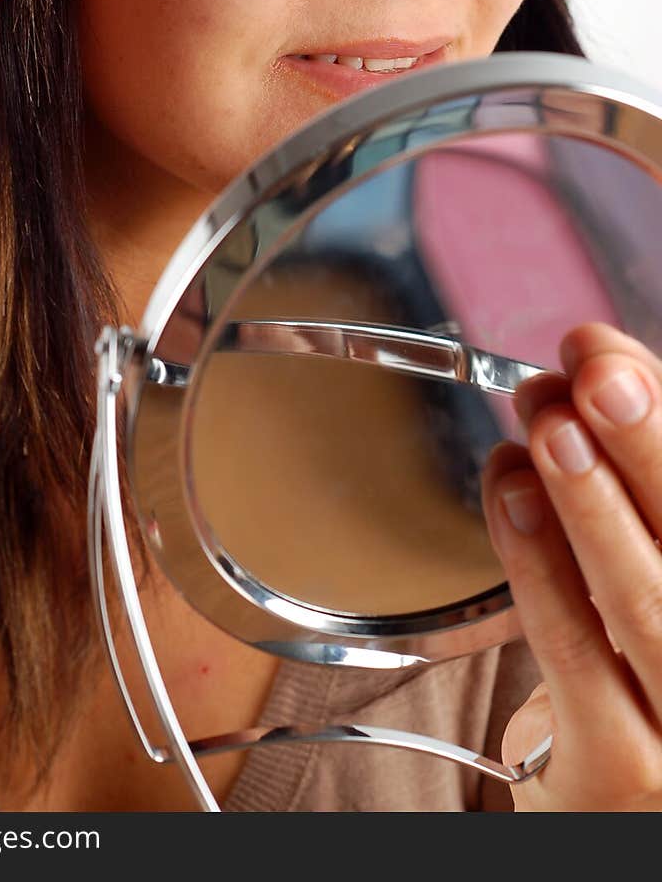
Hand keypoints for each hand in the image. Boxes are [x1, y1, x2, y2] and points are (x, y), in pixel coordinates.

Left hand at [481, 321, 661, 810]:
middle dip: (649, 449)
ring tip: (547, 424)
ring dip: (590, 502)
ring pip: (644, 604)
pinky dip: (538, 565)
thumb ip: (635, 478)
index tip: (603, 352)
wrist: (616, 804)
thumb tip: (602, 370)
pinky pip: (574, 655)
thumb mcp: (649, 565)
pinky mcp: (622, 773)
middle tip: (596, 374)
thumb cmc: (640, 668)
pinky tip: (509, 494)